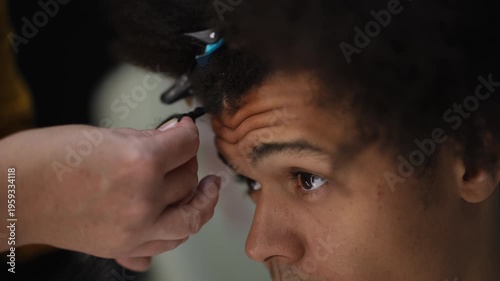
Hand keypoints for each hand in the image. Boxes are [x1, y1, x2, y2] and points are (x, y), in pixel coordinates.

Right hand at [0, 118, 220, 270]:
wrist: (13, 193)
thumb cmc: (46, 159)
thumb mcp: (104, 135)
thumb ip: (146, 139)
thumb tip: (173, 136)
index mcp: (140, 163)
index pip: (187, 145)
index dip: (189, 132)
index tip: (186, 130)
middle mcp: (144, 199)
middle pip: (188, 179)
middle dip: (188, 161)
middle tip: (183, 154)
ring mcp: (135, 229)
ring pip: (190, 219)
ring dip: (199, 200)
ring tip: (203, 189)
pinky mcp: (123, 246)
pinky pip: (166, 244)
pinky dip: (177, 230)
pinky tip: (180, 215)